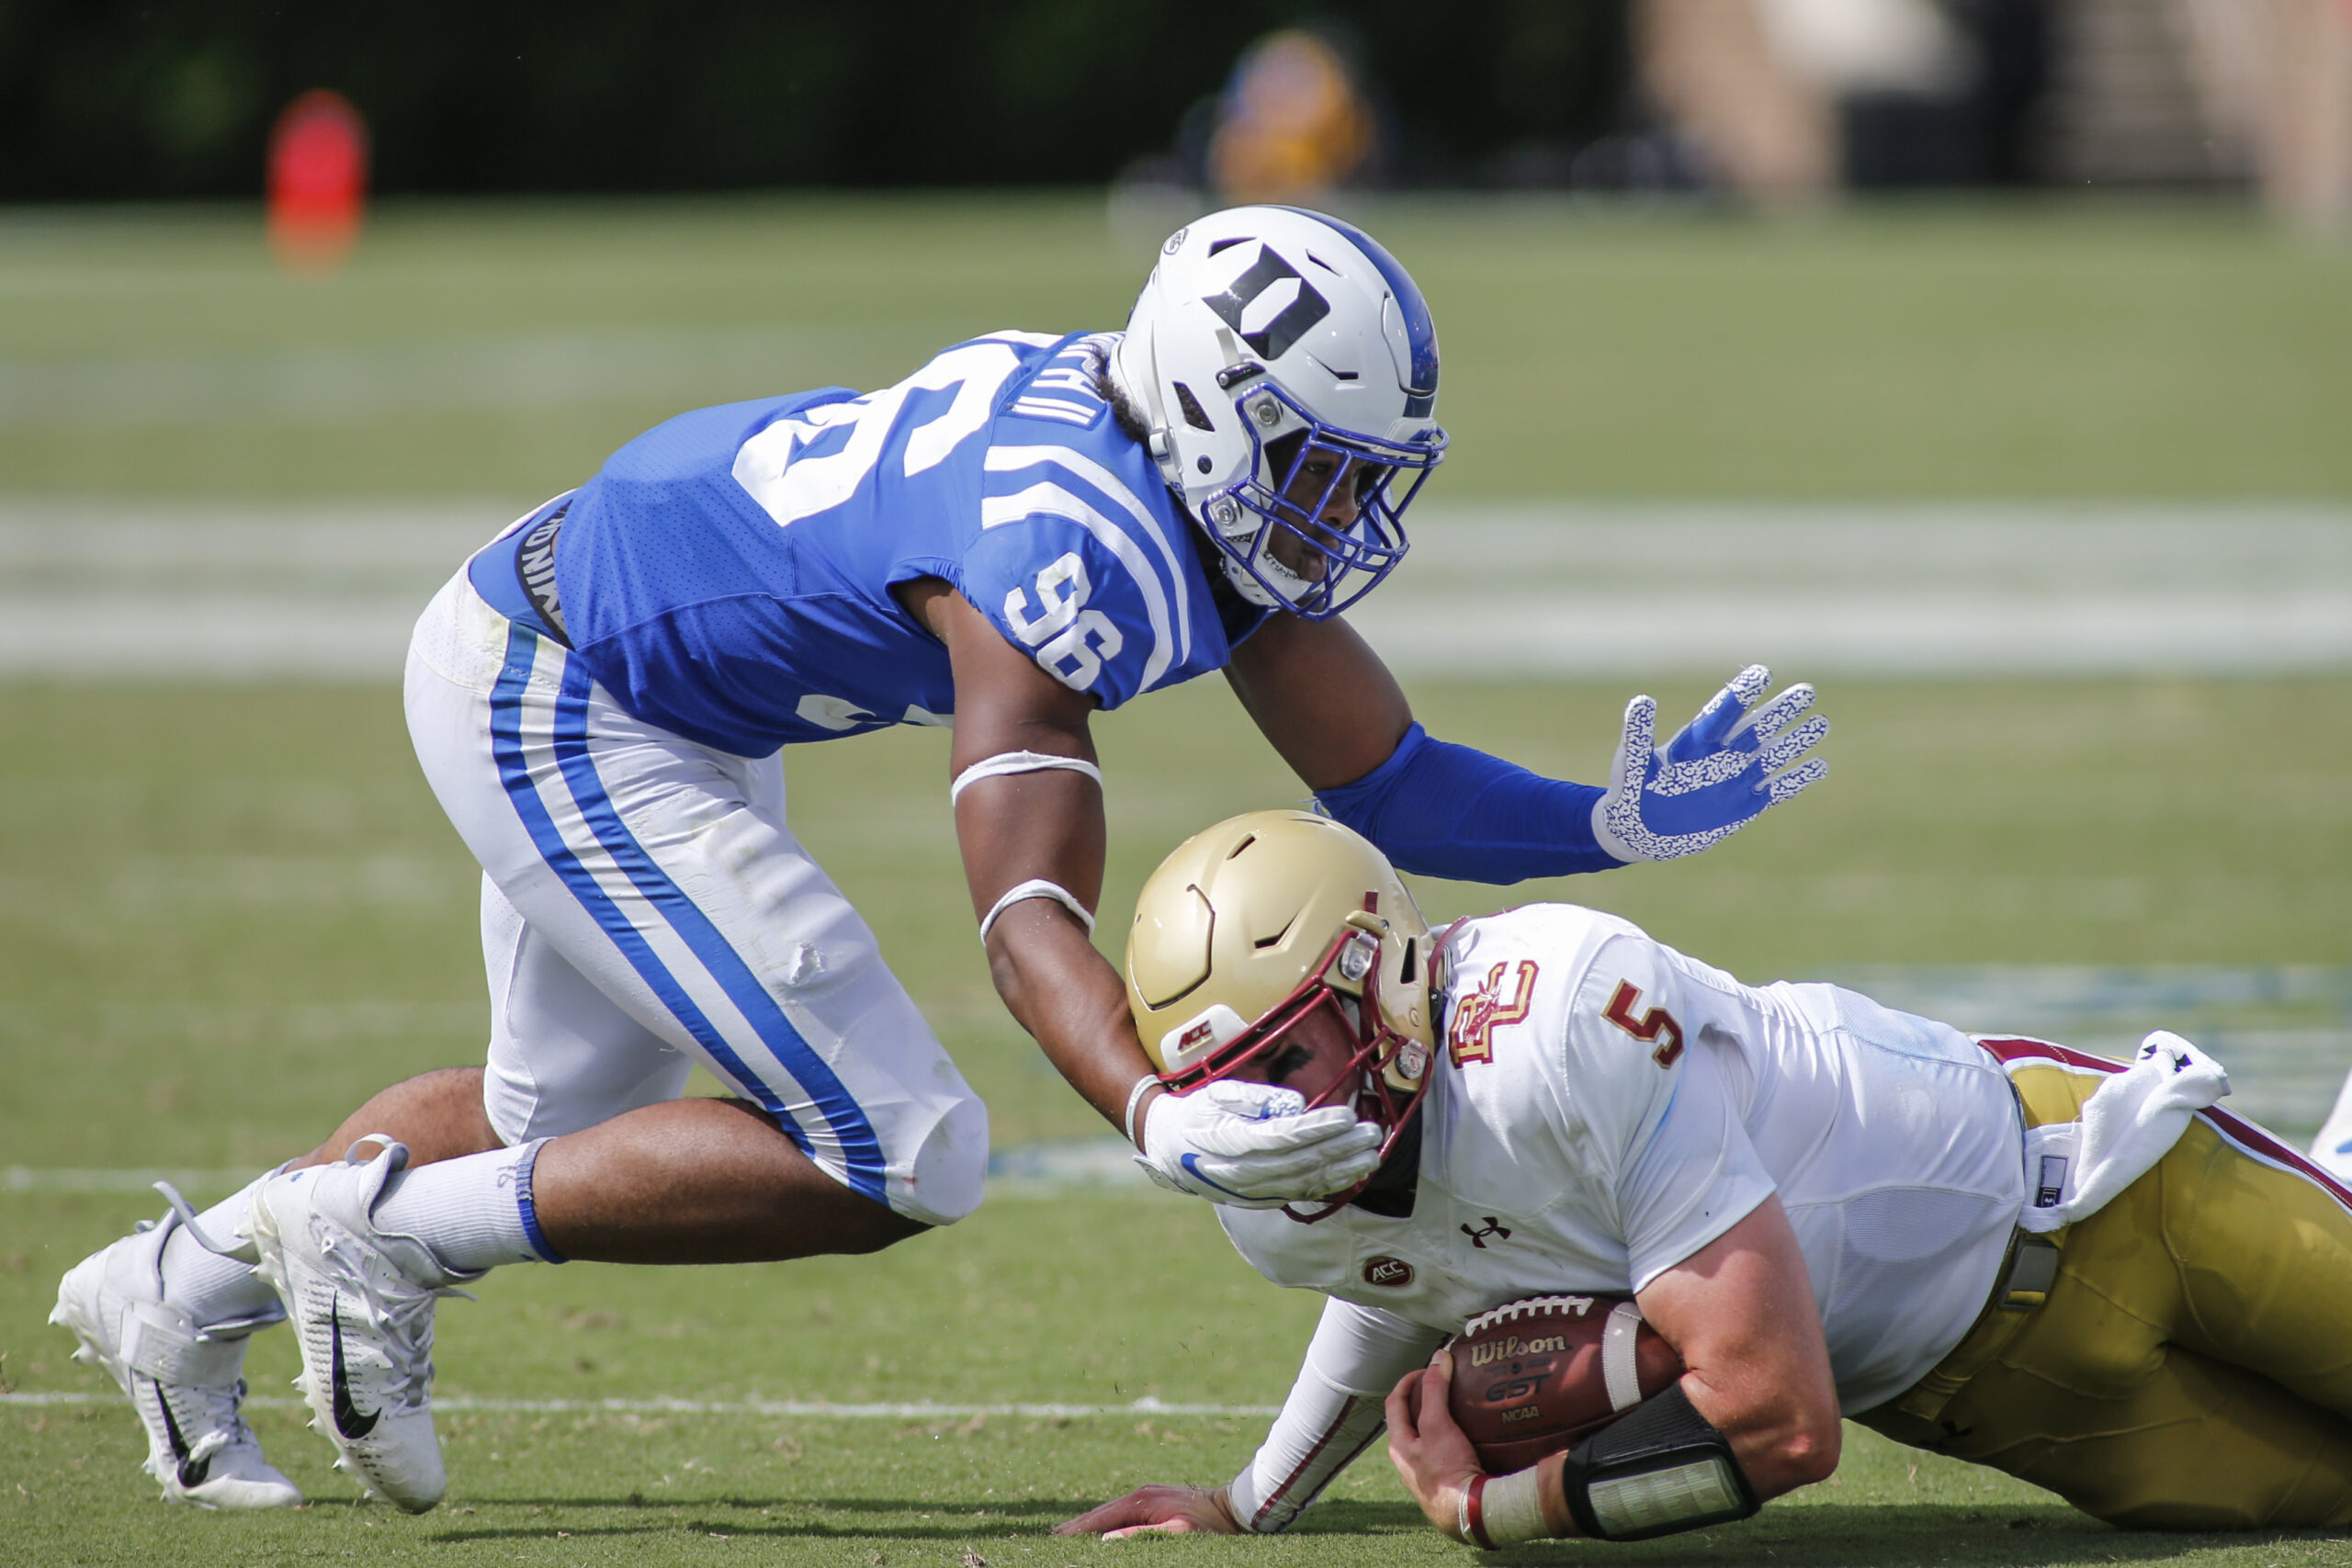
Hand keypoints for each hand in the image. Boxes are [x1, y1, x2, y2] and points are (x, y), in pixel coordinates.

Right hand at [1056, 1484, 1243, 1537]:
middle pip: (1101, 1511)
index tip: (1056, 1538)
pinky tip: (1098, 1525)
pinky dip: (1103, 1518)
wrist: (1231, 1506)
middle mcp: (1141, 1493)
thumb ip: (1141, 1534)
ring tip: (1067, 1532)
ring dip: (1088, 1521)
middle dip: (1076, 1524)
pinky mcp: (1153, 1498)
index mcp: (1142, 1500)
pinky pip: (1120, 1509)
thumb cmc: (1207, 1524)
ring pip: (1109, 1509)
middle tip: (1051, 1536)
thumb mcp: (1176, 1533)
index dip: (1078, 1529)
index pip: (1101, 1517)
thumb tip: (1106, 1540)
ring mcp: (1147, 1493)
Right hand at [1135, 1079, 1380, 1206]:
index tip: (1346, 1115)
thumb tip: (1295, 1104)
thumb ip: (1254, 1097)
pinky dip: (1331, 1185)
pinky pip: (1302, 1194)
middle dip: (1341, 1148)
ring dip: (1343, 1170)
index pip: (1282, 1137)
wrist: (1173, 1151)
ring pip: (1305, 1183)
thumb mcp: (1217, 1094)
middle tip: (1372, 1132)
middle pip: (1301, 1162)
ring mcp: (1254, 1191)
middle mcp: (1243, 1173)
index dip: (1317, 1128)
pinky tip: (1354, 1173)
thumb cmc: (1199, 1114)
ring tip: (1372, 1155)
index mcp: (1230, 1142)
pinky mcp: (1264, 1199)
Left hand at [1385, 1352, 1485, 1541]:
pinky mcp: (1446, 1488)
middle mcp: (1408, 1464)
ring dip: (1441, 1424)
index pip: (1394, 1404)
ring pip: (1429, 1443)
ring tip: (1463, 1410)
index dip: (1407, 1381)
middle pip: (1410, 1423)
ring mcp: (1427, 1478)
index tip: (1427, 1368)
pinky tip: (1476, 1440)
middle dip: (1424, 1402)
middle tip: (1445, 1386)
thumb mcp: (1438, 1424)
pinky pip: (1448, 1459)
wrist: (1470, 1515)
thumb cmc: (1447, 1471)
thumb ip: (1435, 1390)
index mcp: (1398, 1447)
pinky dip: (1457, 1444)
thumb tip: (1439, 1357)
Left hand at [1592, 665, 1827, 862]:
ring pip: (1771, 755)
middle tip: (1807, 691)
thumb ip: (1638, 736)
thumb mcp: (1632, 765)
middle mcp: (1719, 756)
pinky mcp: (1742, 806)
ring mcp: (1733, 780)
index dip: (1741, 694)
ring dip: (1796, 741)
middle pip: (1755, 728)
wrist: (1637, 833)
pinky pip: (1775, 789)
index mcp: (1694, 743)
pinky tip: (1819, 765)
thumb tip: (1641, 700)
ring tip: (1822, 722)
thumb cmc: (1629, 794)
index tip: (1762, 672)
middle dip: (1780, 711)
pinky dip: (1796, 779)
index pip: (1723, 713)